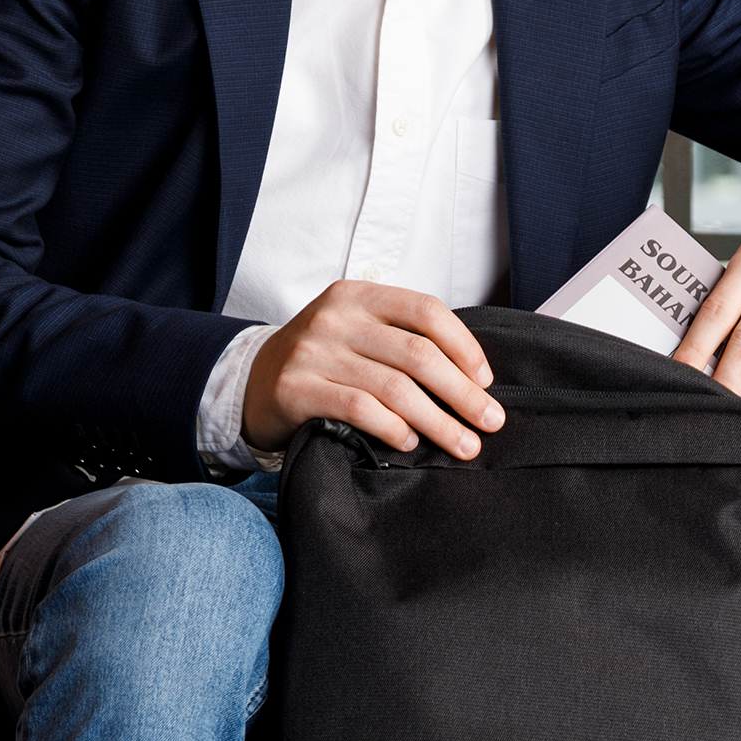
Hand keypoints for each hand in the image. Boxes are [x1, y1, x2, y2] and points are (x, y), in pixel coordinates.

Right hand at [243, 279, 503, 458]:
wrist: (250, 381)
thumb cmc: (322, 362)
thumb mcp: (357, 332)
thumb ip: (402, 340)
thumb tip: (473, 379)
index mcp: (359, 296)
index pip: (426, 311)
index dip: (464, 347)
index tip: (487, 381)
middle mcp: (335, 317)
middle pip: (417, 354)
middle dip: (462, 393)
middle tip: (490, 422)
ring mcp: (313, 352)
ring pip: (394, 388)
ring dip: (438, 421)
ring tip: (463, 444)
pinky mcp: (296, 388)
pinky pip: (359, 409)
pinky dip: (393, 428)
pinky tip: (411, 443)